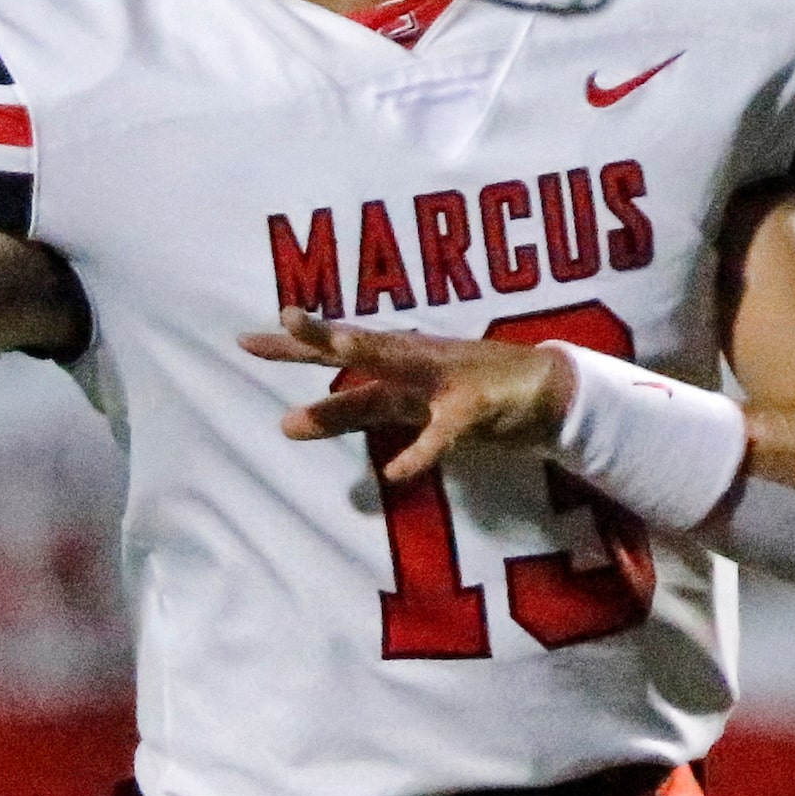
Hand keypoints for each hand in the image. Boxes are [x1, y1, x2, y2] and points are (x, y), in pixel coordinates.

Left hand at [239, 308, 577, 482]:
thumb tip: (286, 426)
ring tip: (336, 346)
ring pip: (400, 365)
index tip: (245, 339)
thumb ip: (347, 413)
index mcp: (394, 358)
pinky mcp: (475, 408)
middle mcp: (412, 361)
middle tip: (285, 321)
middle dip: (323, 336)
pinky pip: (441, 433)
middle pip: (359, 347)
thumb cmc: (467, 392)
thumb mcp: (399, 404)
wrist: (549, 391)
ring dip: (371, 356)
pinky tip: (395, 473)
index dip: (292, 344)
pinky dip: (420, 452)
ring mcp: (444, 379)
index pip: (335, 350)